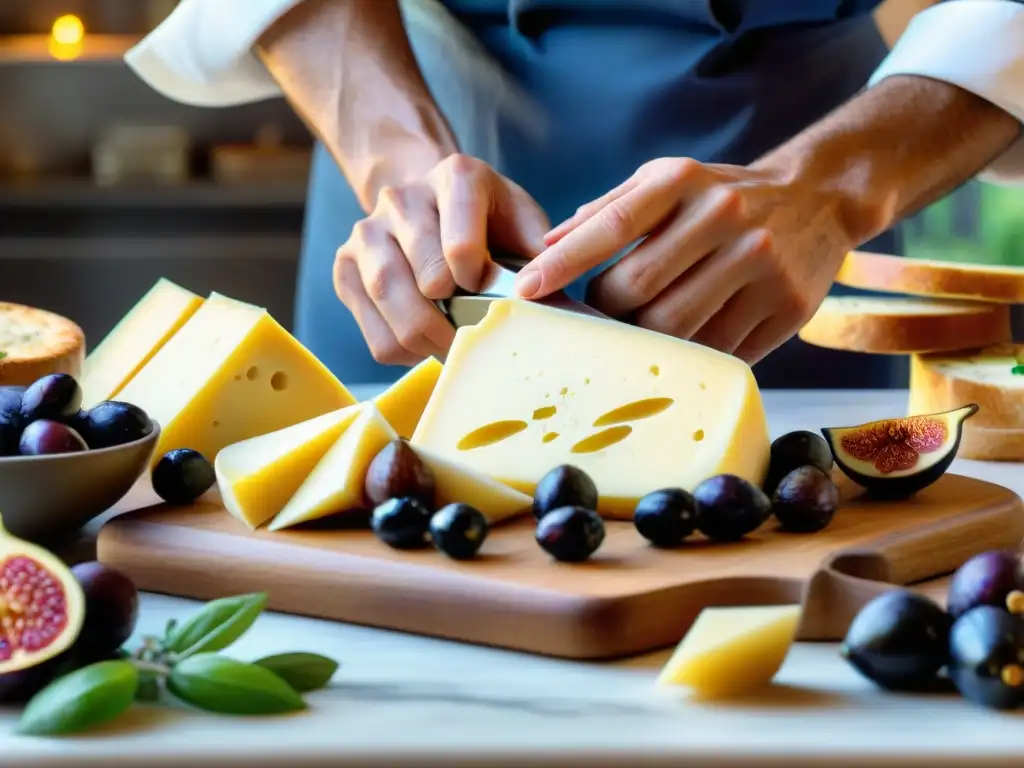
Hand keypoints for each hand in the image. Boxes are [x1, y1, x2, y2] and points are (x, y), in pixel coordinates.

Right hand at [333, 154, 550, 364]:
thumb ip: (542, 255)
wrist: (431, 202)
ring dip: (426, 338)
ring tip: (450, 344)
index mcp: (456, 177)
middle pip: (424, 279)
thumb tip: (554, 304)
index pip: (461, 247)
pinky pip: (372, 331)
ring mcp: (366, 231)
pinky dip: (402, 349)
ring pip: (389, 301)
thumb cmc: (487, 222)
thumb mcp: (522, 223)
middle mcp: (401, 198)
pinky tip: (423, 341)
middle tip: (473, 335)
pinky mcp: (344, 267)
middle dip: (454, 320)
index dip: (477, 283)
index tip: (487, 291)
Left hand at [513, 157, 856, 362]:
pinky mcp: (786, 307)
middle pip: (639, 288)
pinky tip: (678, 350)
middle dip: (604, 315)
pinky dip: (689, 358)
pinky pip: (719, 350)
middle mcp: (724, 217)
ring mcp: (761, 264)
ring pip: (677, 328)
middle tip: (592, 324)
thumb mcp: (669, 180)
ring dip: (642, 342)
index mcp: (685, 182)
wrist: (819, 199)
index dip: (563, 262)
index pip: (611, 225)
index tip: (526, 290)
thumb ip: (609, 208)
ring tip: (632, 339)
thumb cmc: (724, 195)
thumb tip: (547, 243)